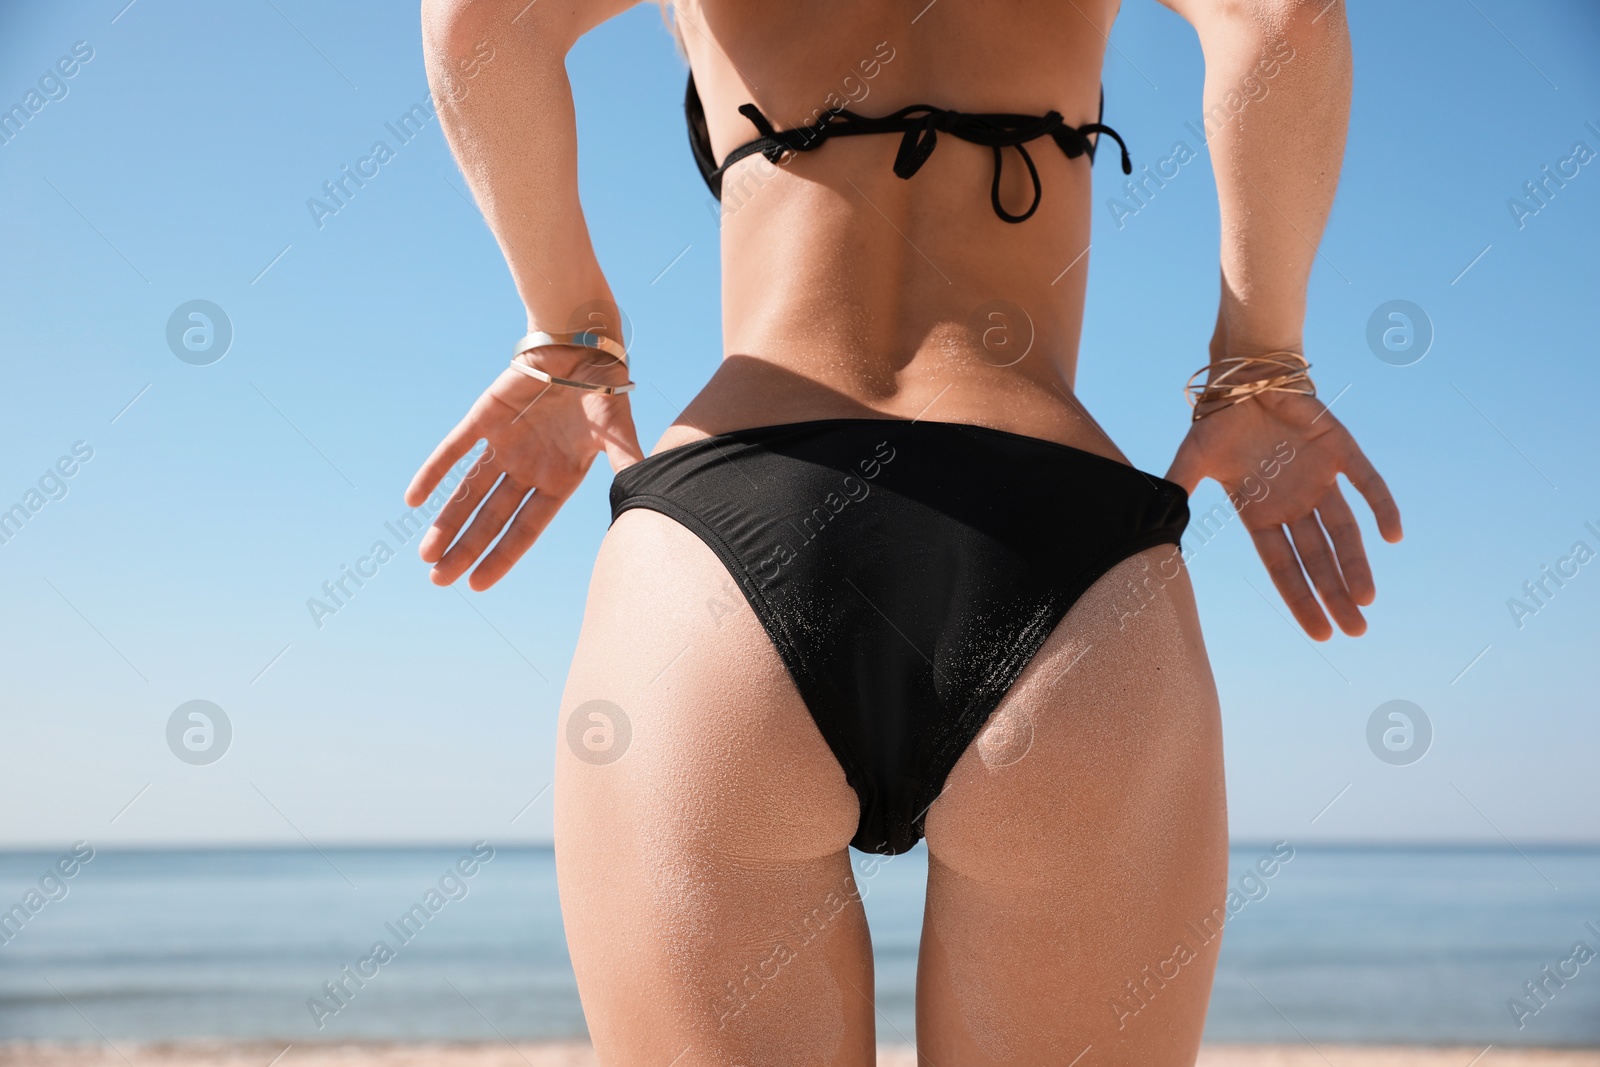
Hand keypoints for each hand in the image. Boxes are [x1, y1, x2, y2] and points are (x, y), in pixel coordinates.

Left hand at [404, 347, 644, 589]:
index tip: (477, 584)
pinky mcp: (484, 417)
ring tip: (426, 554)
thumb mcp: (618, 432)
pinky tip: (414, 499)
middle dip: (466, 549)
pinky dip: (434, 472)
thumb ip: (625, 464)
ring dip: (447, 521)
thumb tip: (642, 495)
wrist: (581, 340)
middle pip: (491, 519)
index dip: (501, 557)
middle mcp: (528, 469)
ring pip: (469, 492)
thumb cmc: (605, 387)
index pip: (525, 529)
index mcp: (559, 480)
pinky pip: (454, 449)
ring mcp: (504, 445)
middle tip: (438, 580)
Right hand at [1166, 390, 1401, 639]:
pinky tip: (1393, 536)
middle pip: (1319, 559)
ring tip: (1366, 600)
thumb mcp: (1191, 461)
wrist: (1243, 374)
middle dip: (1335, 596)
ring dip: (1356, 564)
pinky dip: (1382, 506)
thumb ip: (1179, 492)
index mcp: (1261, 514)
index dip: (1301, 600)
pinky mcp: (1340, 449)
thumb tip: (1154, 529)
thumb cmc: (1216, 420)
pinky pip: (1367, 482)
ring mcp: (1320, 479)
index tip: (1320, 633)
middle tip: (1355, 631)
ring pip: (1344, 531)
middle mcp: (1294, 504)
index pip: (1284, 568)